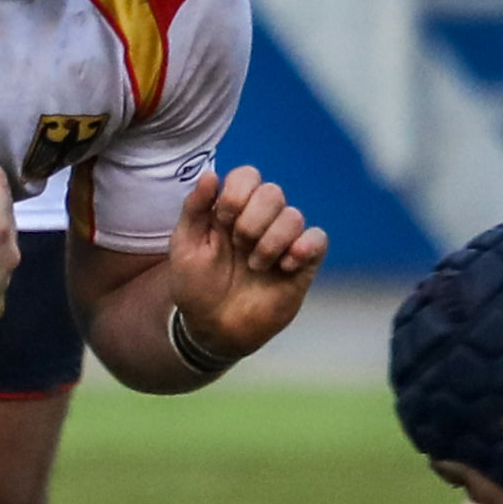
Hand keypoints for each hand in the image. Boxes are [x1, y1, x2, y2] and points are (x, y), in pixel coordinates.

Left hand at [166, 164, 325, 365]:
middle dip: (252, 220)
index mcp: (232, 210)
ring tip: (255, 266)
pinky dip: (304, 247)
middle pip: (272, 192)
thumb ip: (194, 209)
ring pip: (294, 216)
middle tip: (238, 246)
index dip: (238, 192)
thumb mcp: (184, 247)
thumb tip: (211, 174)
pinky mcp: (302, 264)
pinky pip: (318, 239)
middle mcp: (260, 220)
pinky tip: (285, 266)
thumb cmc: (196, 286)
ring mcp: (283, 241)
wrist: (213, 329)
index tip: (223, 221)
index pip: (247, 176)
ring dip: (271, 241)